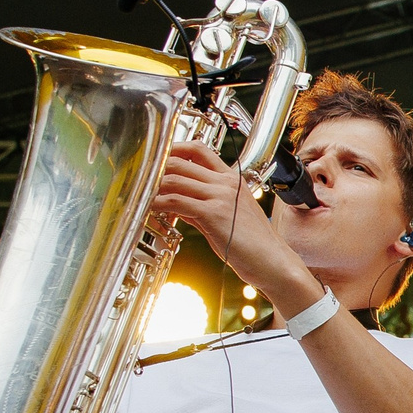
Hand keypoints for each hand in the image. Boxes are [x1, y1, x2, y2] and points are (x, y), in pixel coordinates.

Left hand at [153, 144, 300, 291]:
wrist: (273, 263)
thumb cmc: (254, 246)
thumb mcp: (227, 218)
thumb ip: (202, 205)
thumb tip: (177, 203)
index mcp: (232, 180)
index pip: (199, 149)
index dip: (173, 149)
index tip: (156, 158)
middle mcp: (226, 183)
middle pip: (180, 161)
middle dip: (155, 168)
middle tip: (139, 178)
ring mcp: (221, 196)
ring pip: (174, 179)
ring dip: (151, 187)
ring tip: (139, 195)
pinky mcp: (213, 213)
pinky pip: (176, 201)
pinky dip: (158, 204)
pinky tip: (150, 210)